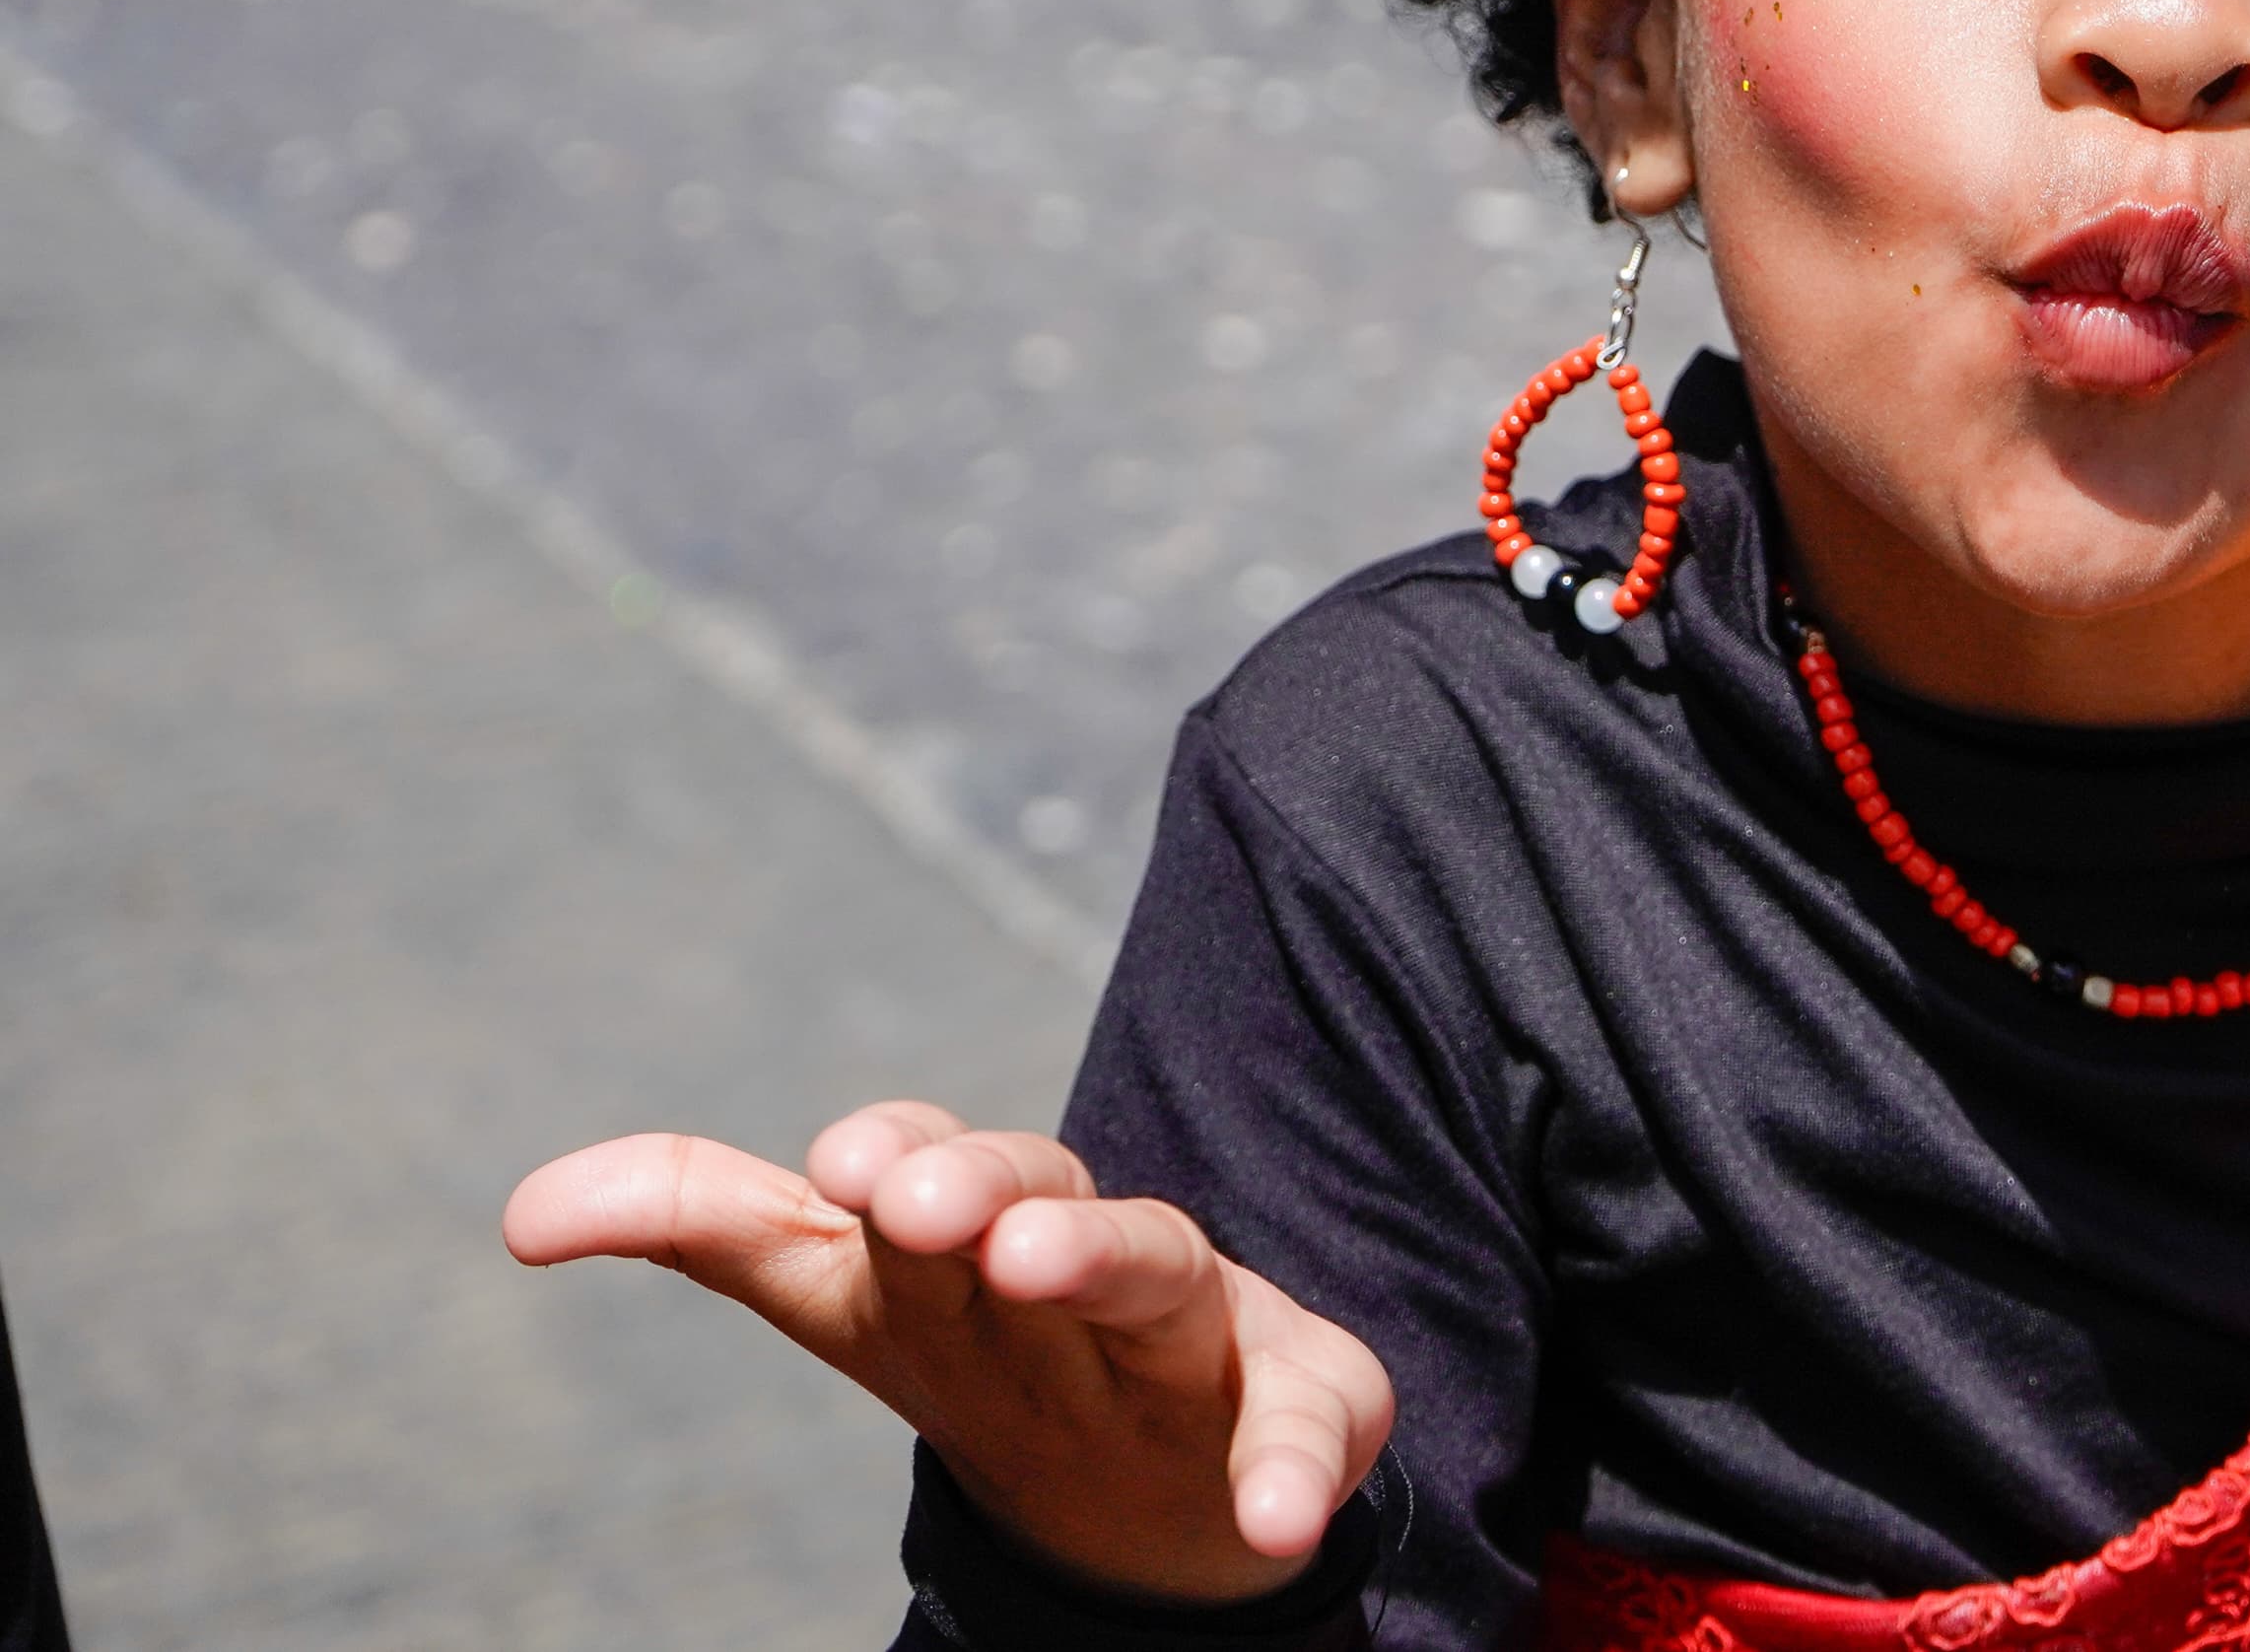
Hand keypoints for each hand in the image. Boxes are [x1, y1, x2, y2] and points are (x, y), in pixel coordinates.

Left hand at [503, 1102, 1394, 1604]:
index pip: (921, 1166)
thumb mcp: (838, 1288)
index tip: (837, 1170)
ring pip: (1154, 1270)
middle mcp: (1076, 1258)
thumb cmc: (980, 1335)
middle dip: (982, 1185)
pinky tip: (1272, 1515)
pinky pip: (1308, 1426)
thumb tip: (517, 1215)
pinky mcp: (1294, 1403)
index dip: (889, 1157)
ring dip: (1102, 1257)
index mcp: (967, 1229)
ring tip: (1039, 1268)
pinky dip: (1296, 1466)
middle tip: (925, 1204)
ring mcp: (1190, 1328)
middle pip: (1033, 1196)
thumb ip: (701, 1218)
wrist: (1161, 1465)